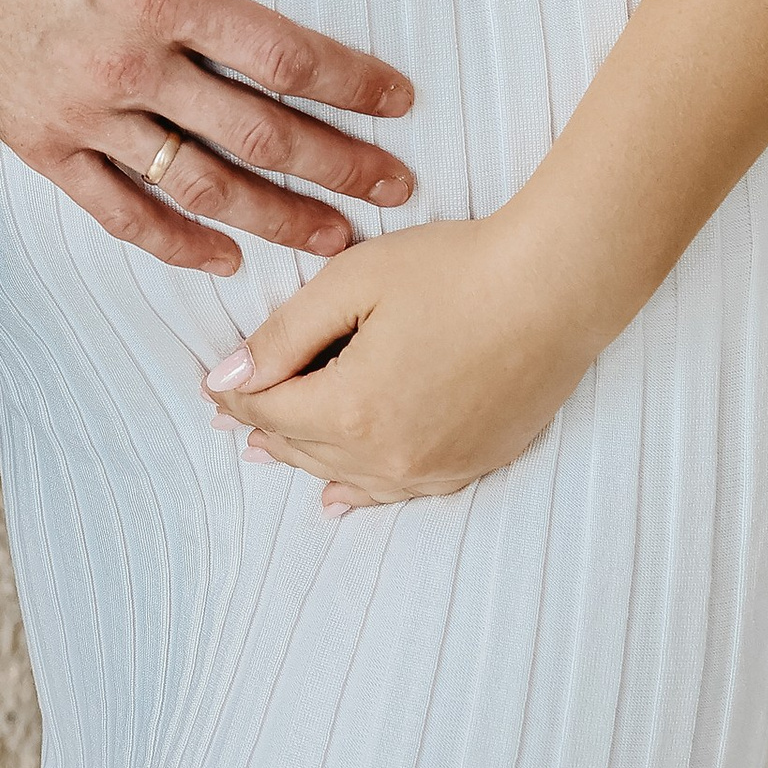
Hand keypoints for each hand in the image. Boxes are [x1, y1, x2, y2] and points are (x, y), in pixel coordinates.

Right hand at [0, 0, 416, 274]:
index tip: (400, 102)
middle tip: (397, 188)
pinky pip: (120, 210)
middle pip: (258, 133)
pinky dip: (176, 239)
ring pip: (201, 183)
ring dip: (276, 215)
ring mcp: (85, 115)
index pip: (280, 53)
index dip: (350, 82)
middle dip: (337, 164)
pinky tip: (222, 254)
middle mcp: (129, 65)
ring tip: (335, 237)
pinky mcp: (44, 145)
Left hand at [202, 211, 600, 509]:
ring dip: (302, 460)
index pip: (269, 410)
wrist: (555, 289)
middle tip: (231, 414)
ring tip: (266, 453)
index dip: (236, 394)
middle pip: (302, 448)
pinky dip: (358, 491)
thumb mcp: (353, 282)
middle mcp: (387, 456)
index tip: (212, 385)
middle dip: (263, 426)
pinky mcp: (469, 467)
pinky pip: (395, 492)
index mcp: (350, 409)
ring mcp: (432, 469)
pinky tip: (339, 497)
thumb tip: (228, 377)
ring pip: (343, 476)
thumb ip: (285, 334)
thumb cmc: (454, 270)